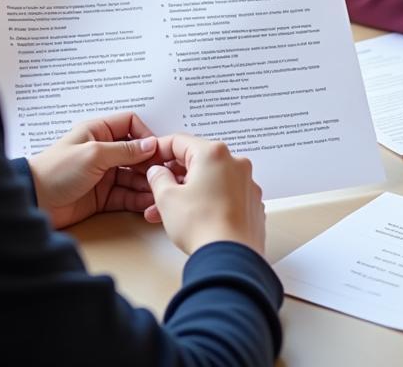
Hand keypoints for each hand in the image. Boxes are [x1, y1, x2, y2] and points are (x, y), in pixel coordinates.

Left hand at [27, 112, 159, 228]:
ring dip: (147, 183)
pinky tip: (148, 204)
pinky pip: (126, 195)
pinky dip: (138, 199)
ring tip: (159, 192)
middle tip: (164, 174)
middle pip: (136, 153)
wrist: (34, 202)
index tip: (157, 150)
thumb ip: (124, 150)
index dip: (146, 135)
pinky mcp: (103, 196)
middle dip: (150, 163)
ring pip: (134, 176)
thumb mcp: (93, 154)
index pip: (130, 124)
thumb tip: (151, 143)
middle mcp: (103, 151)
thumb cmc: (56, 170)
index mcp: (98, 131)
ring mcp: (104, 174)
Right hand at [144, 134, 265, 256]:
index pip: (180, 142)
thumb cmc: (201, 226)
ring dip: (189, 192)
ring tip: (169, 212)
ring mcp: (247, 183)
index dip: (159, 151)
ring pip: (211, 180)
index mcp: (213, 153)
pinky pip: (226, 194)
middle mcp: (235, 163)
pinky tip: (194, 218)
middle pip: (197, 162)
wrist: (230, 259)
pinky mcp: (252, 203)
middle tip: (157, 190)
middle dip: (174, 177)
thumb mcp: (167, 198)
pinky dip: (209, 201)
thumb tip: (158, 172)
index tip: (150, 161)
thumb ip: (158, 178)